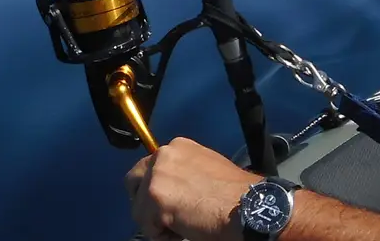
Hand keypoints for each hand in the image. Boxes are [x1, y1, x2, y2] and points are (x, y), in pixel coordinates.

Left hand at [125, 137, 257, 240]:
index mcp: (177, 147)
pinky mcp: (155, 197)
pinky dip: (162, 236)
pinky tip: (182, 233)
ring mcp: (157, 175)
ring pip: (138, 208)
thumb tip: (175, 189)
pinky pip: (146, 226)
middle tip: (162, 218)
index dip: (156, 188)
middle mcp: (163, 155)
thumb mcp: (207, 169)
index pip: (151, 167)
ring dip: (156, 223)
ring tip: (181, 228)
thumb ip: (185, 173)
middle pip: (133, 181)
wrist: (246, 206)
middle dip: (144, 201)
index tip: (169, 203)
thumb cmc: (235, 194)